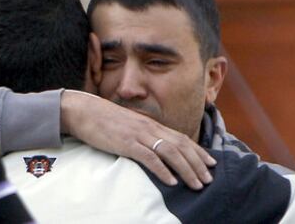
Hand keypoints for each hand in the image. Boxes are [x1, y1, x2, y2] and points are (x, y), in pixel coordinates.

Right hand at [61, 90, 215, 188]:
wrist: (84, 110)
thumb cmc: (104, 119)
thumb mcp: (128, 125)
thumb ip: (141, 134)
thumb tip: (152, 147)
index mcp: (150, 124)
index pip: (180, 138)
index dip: (197, 151)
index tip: (210, 162)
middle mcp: (149, 128)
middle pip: (181, 146)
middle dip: (198, 163)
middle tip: (209, 179)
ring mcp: (139, 135)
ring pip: (170, 152)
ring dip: (186, 169)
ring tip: (197, 183)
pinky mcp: (127, 143)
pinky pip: (149, 158)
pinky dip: (163, 170)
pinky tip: (172, 181)